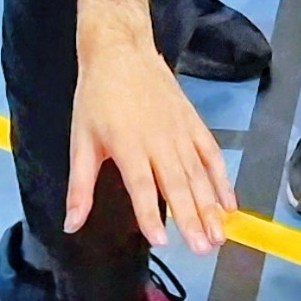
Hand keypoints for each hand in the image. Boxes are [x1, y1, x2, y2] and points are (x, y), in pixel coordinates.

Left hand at [67, 0, 233, 254]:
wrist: (121, 51)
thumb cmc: (97, 98)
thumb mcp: (80, 141)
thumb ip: (79, 186)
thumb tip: (71, 225)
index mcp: (128, 145)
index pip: (142, 186)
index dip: (150, 214)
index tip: (162, 241)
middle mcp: (159, 140)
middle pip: (178, 185)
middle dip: (192, 219)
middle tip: (204, 249)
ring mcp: (180, 131)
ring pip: (199, 174)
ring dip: (211, 206)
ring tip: (220, 235)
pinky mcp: (194, 122)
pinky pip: (211, 154)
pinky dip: (222, 178)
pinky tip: (229, 202)